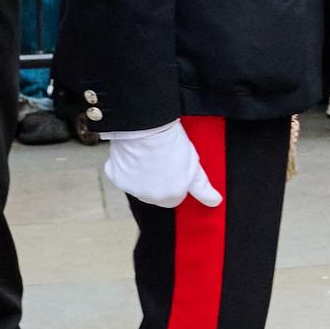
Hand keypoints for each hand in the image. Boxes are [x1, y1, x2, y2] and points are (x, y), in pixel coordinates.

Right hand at [102, 120, 223, 209]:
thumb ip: (202, 187)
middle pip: (155, 194)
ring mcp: (131, 188)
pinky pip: (120, 175)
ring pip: (138, 186)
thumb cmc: (172, 144)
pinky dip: (124, 167)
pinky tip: (133, 154)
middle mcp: (150, 197)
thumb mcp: (194, 165)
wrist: (147, 126)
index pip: (175, 198)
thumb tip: (214, 202)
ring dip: (142, 176)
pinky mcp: (115, 176)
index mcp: (171, 196)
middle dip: (159, 181)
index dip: (176, 182)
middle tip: (163, 160)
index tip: (176, 168)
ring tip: (149, 156)